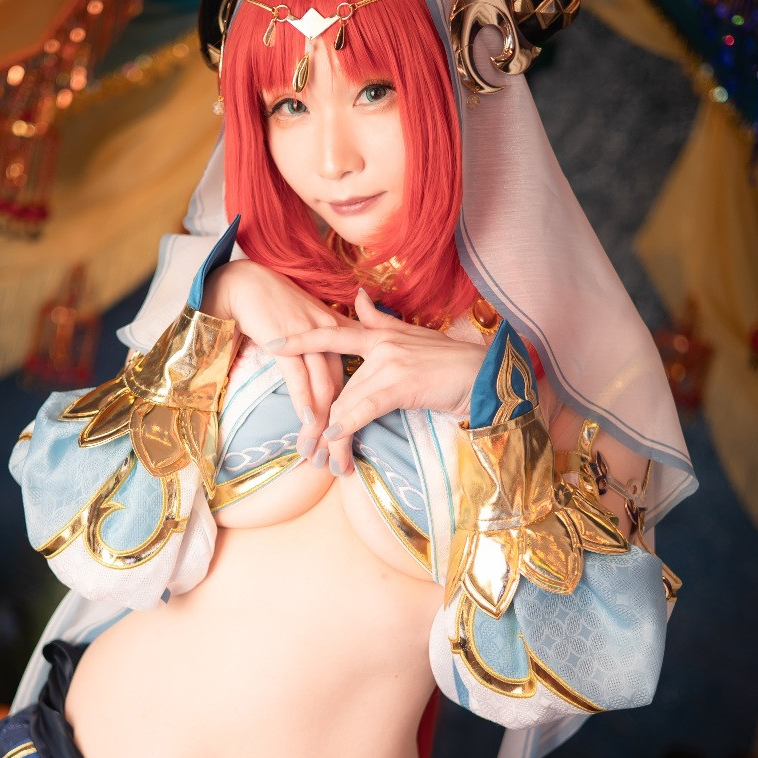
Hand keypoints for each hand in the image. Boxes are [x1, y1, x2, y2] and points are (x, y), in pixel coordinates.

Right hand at [203, 261, 343, 461]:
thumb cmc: (272, 306)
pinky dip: (305, 399)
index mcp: (337, 332)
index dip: (352, 412)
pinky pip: (298, 375)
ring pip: (323, 387)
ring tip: (318, 453)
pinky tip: (309, 421)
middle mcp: (329, 334)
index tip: (349, 442)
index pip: (353, 378)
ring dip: (321, 424)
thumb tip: (321, 384)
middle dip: (339, 428)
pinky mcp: (286, 338)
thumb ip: (318, 352)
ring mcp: (309, 336)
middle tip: (336, 461)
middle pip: (342, 389)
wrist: (244, 282)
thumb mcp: (305, 327)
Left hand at [273, 289, 485, 473]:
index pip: (333, 334)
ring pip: (348, 402)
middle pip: (338, 387)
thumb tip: (360, 297)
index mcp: (381, 334)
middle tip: (307, 448)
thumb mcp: (413, 335)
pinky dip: (347, 425)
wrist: (484, 375)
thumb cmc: (451, 361)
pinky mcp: (401, 383)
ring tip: (323, 460)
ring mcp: (390, 362)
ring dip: (333, 436)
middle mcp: (381, 345)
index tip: (273, 343)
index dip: (301, 339)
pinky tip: (333, 438)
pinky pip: (364, 407)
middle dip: (321, 421)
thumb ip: (380, 321)